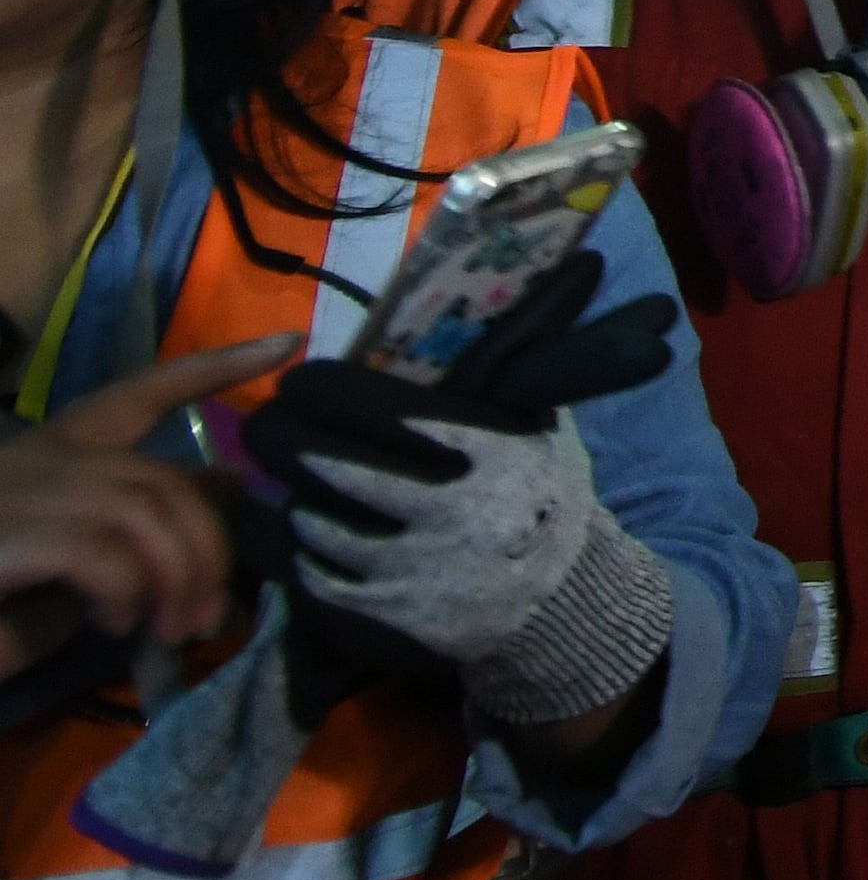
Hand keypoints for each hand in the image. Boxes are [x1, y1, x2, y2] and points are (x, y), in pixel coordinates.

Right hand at [0, 338, 295, 665]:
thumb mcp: (87, 564)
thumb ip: (145, 523)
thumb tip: (228, 485)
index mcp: (55, 456)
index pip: (140, 392)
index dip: (212, 367)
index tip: (284, 345)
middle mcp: (37, 460)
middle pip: (161, 478)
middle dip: (209, 548)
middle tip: (215, 615)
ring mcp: (14, 494)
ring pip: (142, 509)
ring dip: (179, 575)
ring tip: (176, 629)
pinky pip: (98, 550)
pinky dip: (126, 590)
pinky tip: (119, 623)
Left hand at [245, 246, 682, 724]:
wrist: (556, 609)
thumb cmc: (541, 498)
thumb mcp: (543, 420)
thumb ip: (531, 350)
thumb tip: (579, 262)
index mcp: (473, 445)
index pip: (355, 399)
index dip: (316, 386)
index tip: (306, 381)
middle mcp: (429, 505)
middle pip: (306, 452)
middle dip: (280, 433)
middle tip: (276, 425)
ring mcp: (392, 567)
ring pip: (295, 510)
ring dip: (287, 490)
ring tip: (289, 477)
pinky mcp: (362, 617)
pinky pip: (289, 568)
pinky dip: (281, 544)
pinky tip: (290, 529)